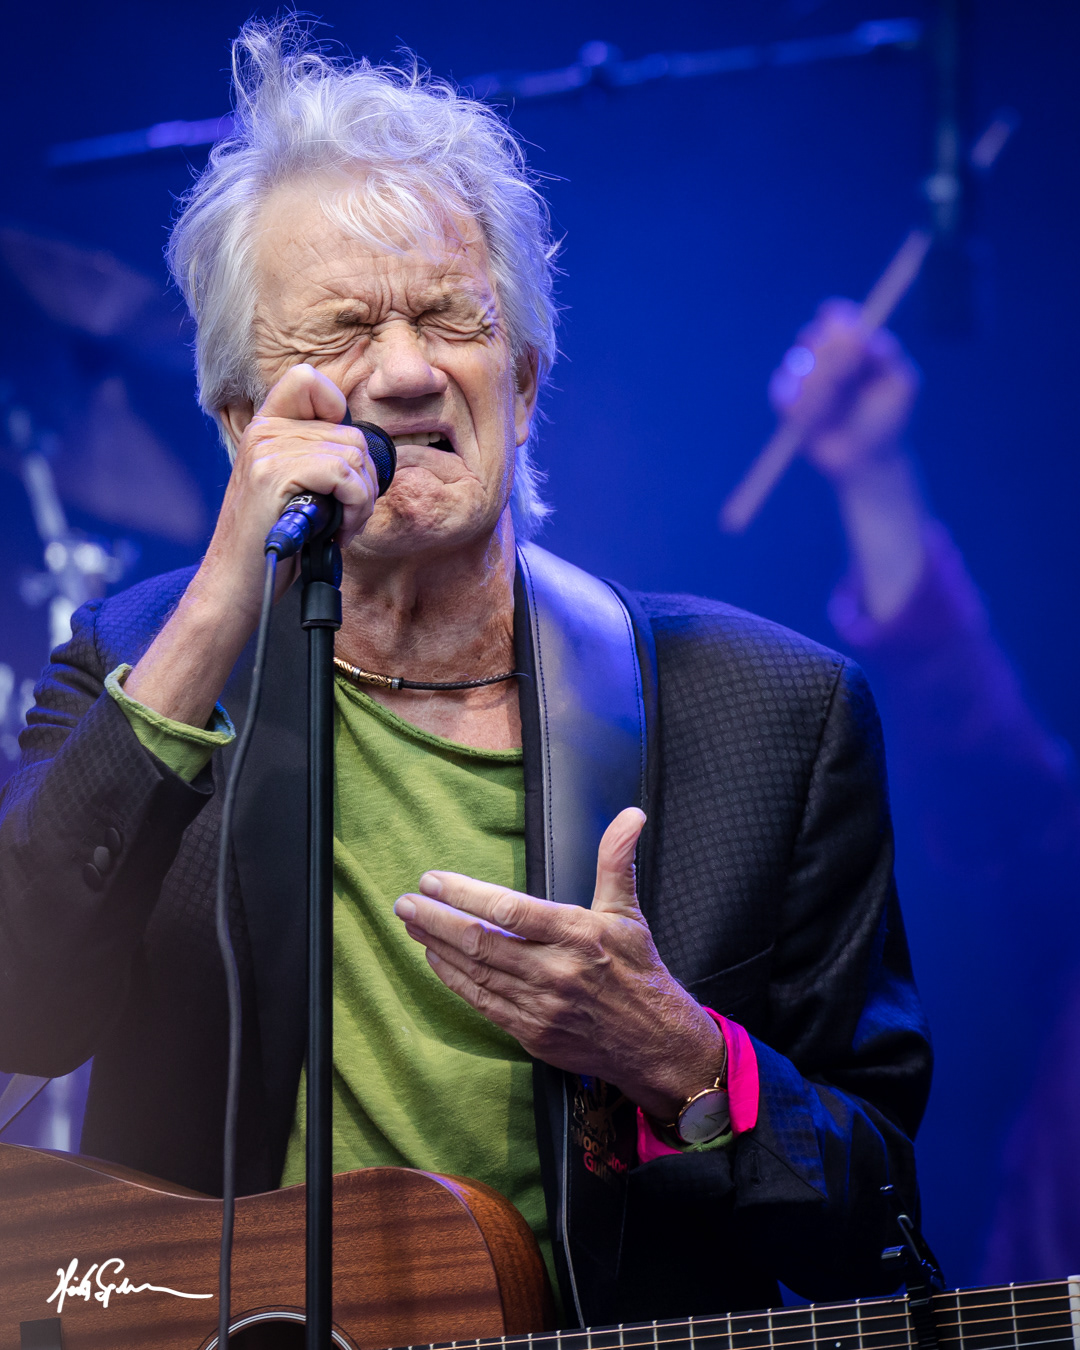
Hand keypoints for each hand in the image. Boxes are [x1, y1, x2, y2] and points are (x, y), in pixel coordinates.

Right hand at [124, 363, 378, 728]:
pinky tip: (337, 531)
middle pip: (352, 433)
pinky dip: (354, 506)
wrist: (238, 585)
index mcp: (266, 428)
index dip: (338, 411)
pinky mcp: (273, 476)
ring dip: (362, 499)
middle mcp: (264, 431)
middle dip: (364, 481)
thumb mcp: (294, 489)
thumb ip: (316, 458)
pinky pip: (344, 474)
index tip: (339, 462)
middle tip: (347, 516)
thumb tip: (364, 450)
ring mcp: (267, 451)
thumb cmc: (274, 543)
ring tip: (341, 526)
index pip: (309, 381)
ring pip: (354, 456)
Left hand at [393, 807, 724, 1121]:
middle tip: (405, 902)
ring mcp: (541, 1006)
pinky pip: (483, 1003)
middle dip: (436, 920)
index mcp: (578, 934)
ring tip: (413, 924)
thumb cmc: (639, 972)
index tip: (433, 881)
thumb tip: (629, 816)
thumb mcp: (628, 912)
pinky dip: (454, 980)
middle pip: (481, 942)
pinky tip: (436, 960)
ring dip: (438, 946)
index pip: (509, 910)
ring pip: (476, 972)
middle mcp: (556, 971)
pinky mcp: (531, 1033)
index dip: (465, 894)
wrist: (656, 1044)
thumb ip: (616, 860)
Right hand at [769, 299, 919, 484]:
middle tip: (844, 376)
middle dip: (827, 355)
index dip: (835, 318)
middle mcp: (826, 356)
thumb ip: (889, 358)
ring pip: (796, 363)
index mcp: (854, 345)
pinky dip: (796, 402)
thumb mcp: (902, 386)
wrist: (867, 460)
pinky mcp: (787, 402)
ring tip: (832, 408)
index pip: (838, 319)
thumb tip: (869, 336)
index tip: (840, 327)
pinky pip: (781, 390)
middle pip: (812, 335)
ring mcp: (804, 378)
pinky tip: (813, 419)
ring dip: (814, 384)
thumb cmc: (890, 420)